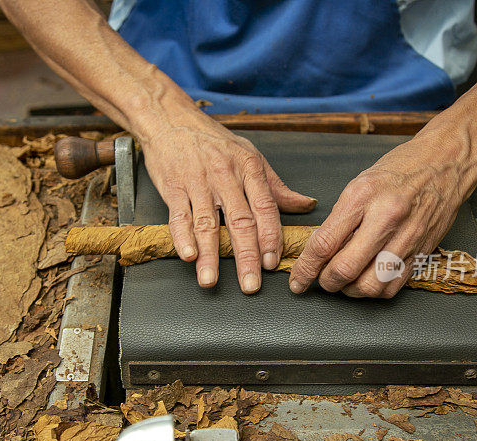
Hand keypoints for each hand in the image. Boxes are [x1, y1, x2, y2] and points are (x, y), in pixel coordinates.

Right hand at [141, 115, 315, 293]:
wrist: (171, 119)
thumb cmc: (213, 140)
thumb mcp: (250, 155)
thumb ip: (276, 186)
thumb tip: (306, 205)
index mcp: (249, 169)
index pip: (265, 208)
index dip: (270, 238)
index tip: (271, 262)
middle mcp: (225, 176)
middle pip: (239, 221)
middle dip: (246, 256)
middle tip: (250, 284)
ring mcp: (198, 182)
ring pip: (206, 223)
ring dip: (209, 255)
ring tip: (211, 280)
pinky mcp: (173, 186)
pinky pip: (178, 215)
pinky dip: (182, 237)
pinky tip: (188, 255)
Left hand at [288, 134, 476, 297]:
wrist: (446, 162)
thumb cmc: (401, 169)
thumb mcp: (359, 184)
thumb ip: (339, 219)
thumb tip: (318, 252)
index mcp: (363, 197)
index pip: (324, 244)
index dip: (305, 268)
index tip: (297, 280)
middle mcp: (386, 219)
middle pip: (345, 270)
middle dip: (325, 282)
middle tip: (320, 280)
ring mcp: (407, 238)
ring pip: (370, 285)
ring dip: (350, 291)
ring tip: (343, 282)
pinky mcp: (422, 251)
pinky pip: (393, 286)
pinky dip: (374, 291)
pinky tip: (367, 280)